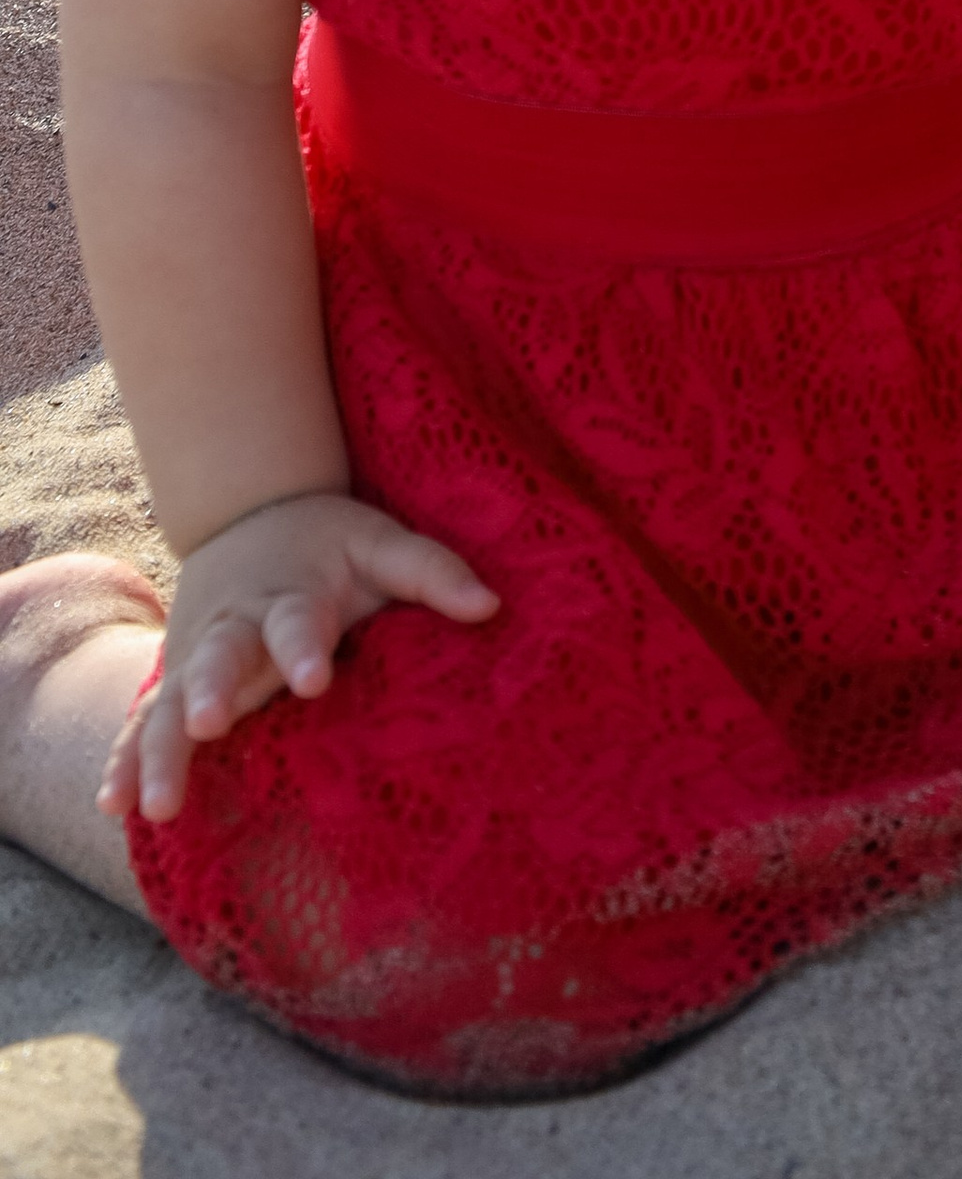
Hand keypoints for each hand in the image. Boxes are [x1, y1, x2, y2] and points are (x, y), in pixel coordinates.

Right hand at [103, 490, 497, 823]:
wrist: (250, 515)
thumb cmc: (328, 544)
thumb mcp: (380, 542)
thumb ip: (432, 572)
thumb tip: (491, 606)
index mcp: (290, 593)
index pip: (298, 620)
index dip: (304, 647)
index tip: (316, 679)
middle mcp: (235, 628)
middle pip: (218, 658)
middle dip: (213, 692)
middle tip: (210, 725)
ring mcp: (196, 659)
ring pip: (171, 704)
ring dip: (159, 750)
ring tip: (155, 804)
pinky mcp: (173, 684)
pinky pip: (141, 724)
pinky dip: (124, 760)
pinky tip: (113, 804)